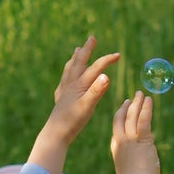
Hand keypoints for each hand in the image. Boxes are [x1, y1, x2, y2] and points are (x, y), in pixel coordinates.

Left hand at [27, 34, 119, 173]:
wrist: (55, 134)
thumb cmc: (72, 122)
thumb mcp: (87, 106)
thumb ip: (97, 91)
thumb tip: (106, 75)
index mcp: (78, 85)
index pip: (95, 68)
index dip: (107, 60)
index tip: (118, 55)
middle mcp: (70, 84)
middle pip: (79, 62)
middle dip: (87, 50)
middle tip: (92, 38)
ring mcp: (63, 90)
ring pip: (69, 69)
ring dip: (75, 59)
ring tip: (77, 51)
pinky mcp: (60, 99)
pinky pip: (64, 81)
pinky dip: (68, 74)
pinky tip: (67, 79)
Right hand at [110, 92, 159, 173]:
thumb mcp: (130, 172)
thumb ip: (136, 163)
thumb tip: (149, 162)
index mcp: (116, 150)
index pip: (116, 130)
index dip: (119, 118)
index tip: (123, 109)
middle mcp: (121, 142)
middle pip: (121, 119)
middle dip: (126, 107)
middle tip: (131, 98)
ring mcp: (130, 140)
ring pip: (132, 116)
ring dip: (137, 103)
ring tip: (141, 94)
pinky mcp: (142, 139)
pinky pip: (144, 120)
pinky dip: (146, 108)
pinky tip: (149, 101)